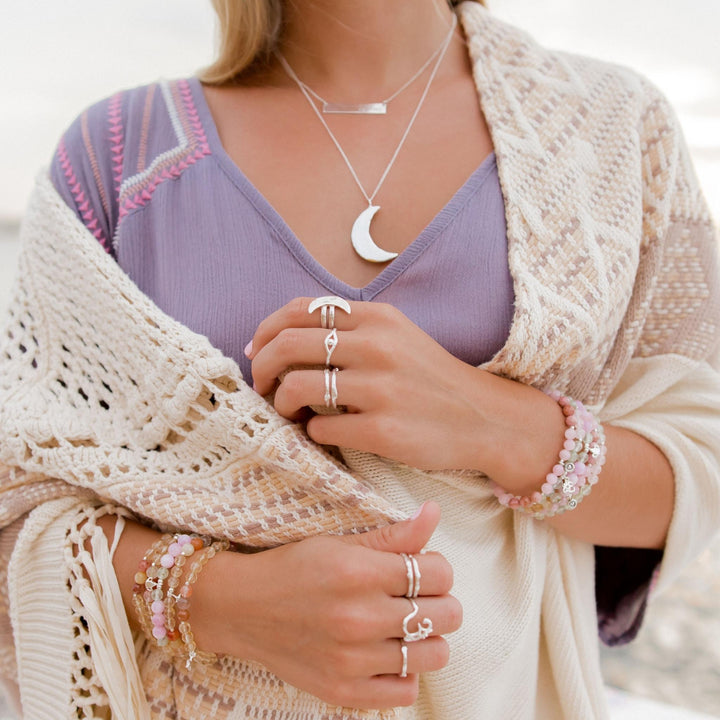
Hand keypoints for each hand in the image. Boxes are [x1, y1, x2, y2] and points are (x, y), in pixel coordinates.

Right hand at [195, 502, 461, 708]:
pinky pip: (407, 690)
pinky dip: (406, 672)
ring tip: (407, 625)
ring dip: (429, 638)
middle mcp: (359, 617)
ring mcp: (353, 660)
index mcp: (360, 572)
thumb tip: (434, 511)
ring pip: (436, 654)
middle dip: (440, 601)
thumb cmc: (294, 568)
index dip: (439, 568)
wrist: (241, 608)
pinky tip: (388, 652)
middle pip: (447, 614)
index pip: (440, 573)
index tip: (424, 569)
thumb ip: (394, 534)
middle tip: (419, 596)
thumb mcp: (341, 542)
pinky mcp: (344, 691)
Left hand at [247, 297, 492, 469]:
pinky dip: (311, 431)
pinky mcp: (383, 430)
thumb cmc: (432, 380)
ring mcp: (380, 389)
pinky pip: (320, 428)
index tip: (258, 351)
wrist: (484, 419)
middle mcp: (377, 346)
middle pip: (287, 344)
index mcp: (378, 318)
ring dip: (280, 403)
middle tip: (263, 385)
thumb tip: (286, 337)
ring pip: (296, 387)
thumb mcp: (398, 337)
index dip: (267, 330)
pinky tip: (324, 433)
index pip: (300, 309)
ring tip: (290, 412)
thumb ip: (351, 330)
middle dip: (262, 367)